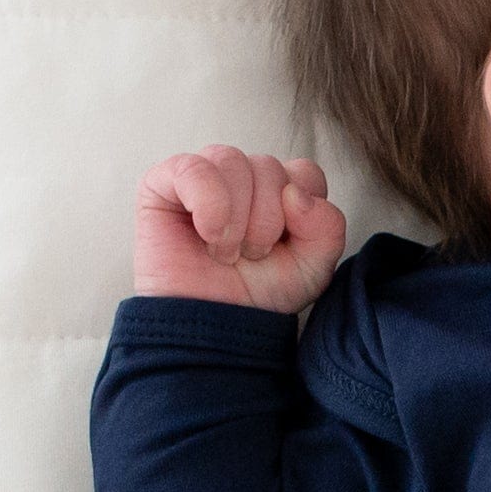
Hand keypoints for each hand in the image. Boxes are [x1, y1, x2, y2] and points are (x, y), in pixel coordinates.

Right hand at [134, 147, 346, 314]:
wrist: (211, 329)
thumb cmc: (257, 297)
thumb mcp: (312, 270)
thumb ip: (327, 228)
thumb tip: (296, 193)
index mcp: (279, 192)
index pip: (304, 172)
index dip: (302, 210)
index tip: (284, 247)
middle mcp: (243, 178)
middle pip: (269, 167)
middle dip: (266, 221)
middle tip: (250, 256)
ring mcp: (204, 176)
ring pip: (233, 161)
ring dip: (237, 217)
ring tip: (225, 253)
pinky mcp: (164, 183)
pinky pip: (192, 168)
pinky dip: (209, 203)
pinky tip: (208, 234)